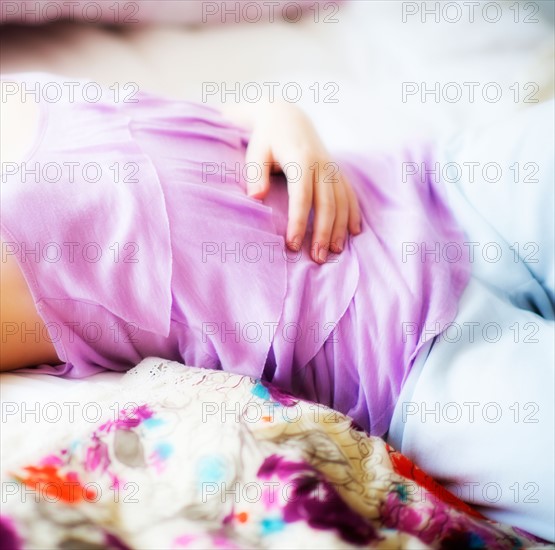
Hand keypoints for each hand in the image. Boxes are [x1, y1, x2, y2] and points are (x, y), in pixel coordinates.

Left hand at [224, 102, 361, 263]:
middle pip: (327, 204)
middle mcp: (321, 164)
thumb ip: (256, 174)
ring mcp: (332, 168)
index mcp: (301, 160)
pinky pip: (350, 194)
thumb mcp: (256, 151)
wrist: (287, 116)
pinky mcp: (337, 171)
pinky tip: (354, 232)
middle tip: (318, 258)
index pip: (302, 197)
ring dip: (340, 228)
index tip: (293, 245)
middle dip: (324, 233)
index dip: (299, 222)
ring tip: (335, 252)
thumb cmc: (267, 139)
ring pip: (342, 201)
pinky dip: (353, 213)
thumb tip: (256, 198)